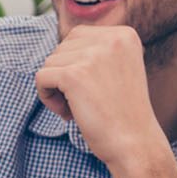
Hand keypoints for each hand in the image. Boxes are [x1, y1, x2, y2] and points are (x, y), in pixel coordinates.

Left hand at [33, 25, 166, 168]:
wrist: (134, 142)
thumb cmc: (122, 112)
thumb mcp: (118, 69)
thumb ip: (97, 52)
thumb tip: (60, 49)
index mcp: (125, 35)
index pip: (78, 36)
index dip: (75, 63)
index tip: (89, 86)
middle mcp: (111, 39)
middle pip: (62, 48)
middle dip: (64, 74)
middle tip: (82, 100)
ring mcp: (93, 55)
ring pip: (50, 63)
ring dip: (56, 88)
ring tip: (77, 108)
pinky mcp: (74, 75)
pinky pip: (41, 77)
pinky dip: (46, 96)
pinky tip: (66, 113)